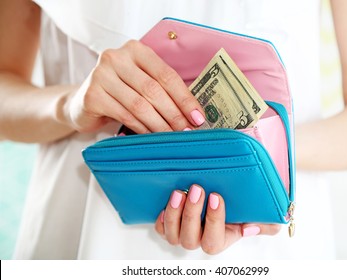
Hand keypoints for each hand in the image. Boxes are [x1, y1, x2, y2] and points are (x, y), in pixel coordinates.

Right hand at [63, 40, 204, 132]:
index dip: (185, 98)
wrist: (81, 102)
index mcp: (135, 50)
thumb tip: (192, 113)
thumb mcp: (140, 83)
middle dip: (175, 114)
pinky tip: (152, 137)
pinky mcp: (92, 95)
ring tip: (172, 137)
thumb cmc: (119, 93)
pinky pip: (125, 115)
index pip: (166, 75)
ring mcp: (101, 75)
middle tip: (187, 131)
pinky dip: (142, 128)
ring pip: (140, 105)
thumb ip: (161, 90)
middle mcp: (116, 58)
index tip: (198, 117)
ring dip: (160, 125)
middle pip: (154, 90)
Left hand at [155, 184, 280, 254]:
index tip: (216, 196)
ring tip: (179, 192)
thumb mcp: (256, 214)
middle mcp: (199, 240)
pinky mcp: (170, 226)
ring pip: (173, 235)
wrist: (217, 193)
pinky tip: (165, 203)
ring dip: (174, 214)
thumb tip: (253, 227)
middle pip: (190, 239)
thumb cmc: (238, 207)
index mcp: (220, 239)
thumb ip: (266, 223)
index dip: (214, 220)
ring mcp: (183, 234)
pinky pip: (161, 229)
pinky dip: (161, 219)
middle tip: (197, 189)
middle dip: (192, 214)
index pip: (214, 239)